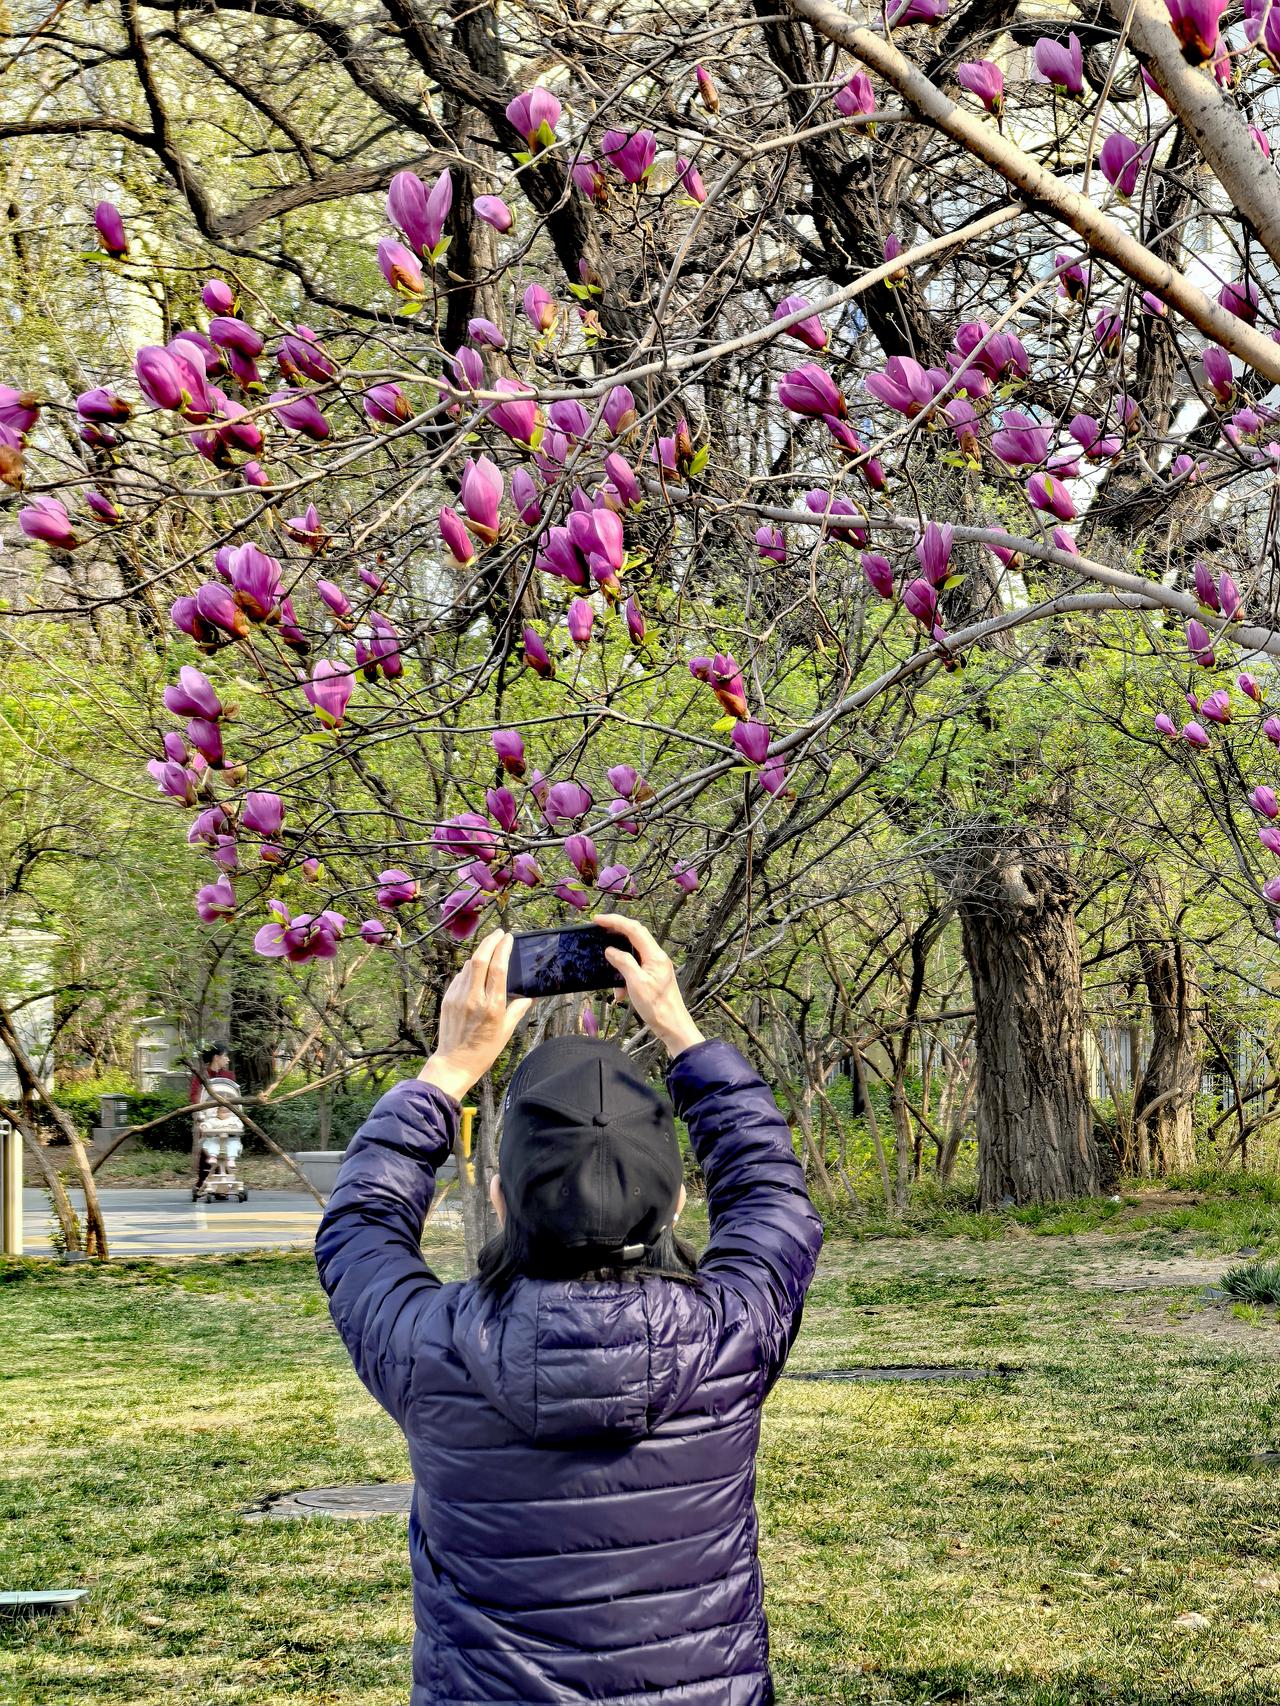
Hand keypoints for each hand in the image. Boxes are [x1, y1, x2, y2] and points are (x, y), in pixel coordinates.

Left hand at [420, 931, 531, 1101]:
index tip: (508, 937)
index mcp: (492, 1005)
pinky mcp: (448, 999)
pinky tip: (476, 971)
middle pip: (480, 959)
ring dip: (479, 954)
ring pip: (469, 965)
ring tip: (489, 949)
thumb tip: (530, 995)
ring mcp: (458, 997)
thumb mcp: (507, 1031)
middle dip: (490, 941)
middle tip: (498, 933)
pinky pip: (460, 977)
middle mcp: (474, 998)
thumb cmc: (484, 1049)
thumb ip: (518, 1009)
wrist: (455, 1062)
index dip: (503, 948)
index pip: (498, 967)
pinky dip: (469, 970)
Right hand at [597, 914, 704, 1057]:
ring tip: (612, 978)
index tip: (598, 920)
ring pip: (633, 954)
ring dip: (619, 962)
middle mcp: (657, 957)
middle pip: (635, 936)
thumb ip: (623, 963)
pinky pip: (635, 969)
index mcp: (655, 955)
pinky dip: (624, 977)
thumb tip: (610, 950)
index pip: (634, 929)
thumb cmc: (657, 1007)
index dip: (615, 921)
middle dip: (616, 933)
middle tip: (599, 930)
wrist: (673, 1026)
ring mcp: (656, 966)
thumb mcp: (636, 984)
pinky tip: (620, 993)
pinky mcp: (653, 976)